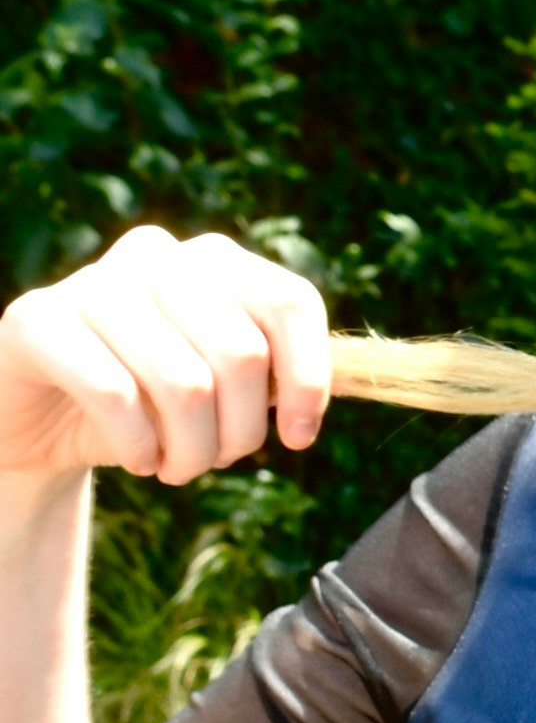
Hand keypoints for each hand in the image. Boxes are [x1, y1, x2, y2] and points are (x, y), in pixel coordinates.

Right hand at [0, 226, 330, 485]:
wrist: (39, 420)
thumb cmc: (147, 404)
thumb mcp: (222, 389)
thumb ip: (270, 378)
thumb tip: (312, 404)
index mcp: (215, 260)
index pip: (289, 302)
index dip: (308, 377)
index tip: (299, 437)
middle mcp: (158, 256)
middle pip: (242, 352)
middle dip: (241, 431)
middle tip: (217, 461)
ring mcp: (94, 281)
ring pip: (186, 384)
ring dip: (193, 451)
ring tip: (178, 466)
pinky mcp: (37, 319)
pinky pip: (117, 395)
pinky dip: (140, 447)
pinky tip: (138, 459)